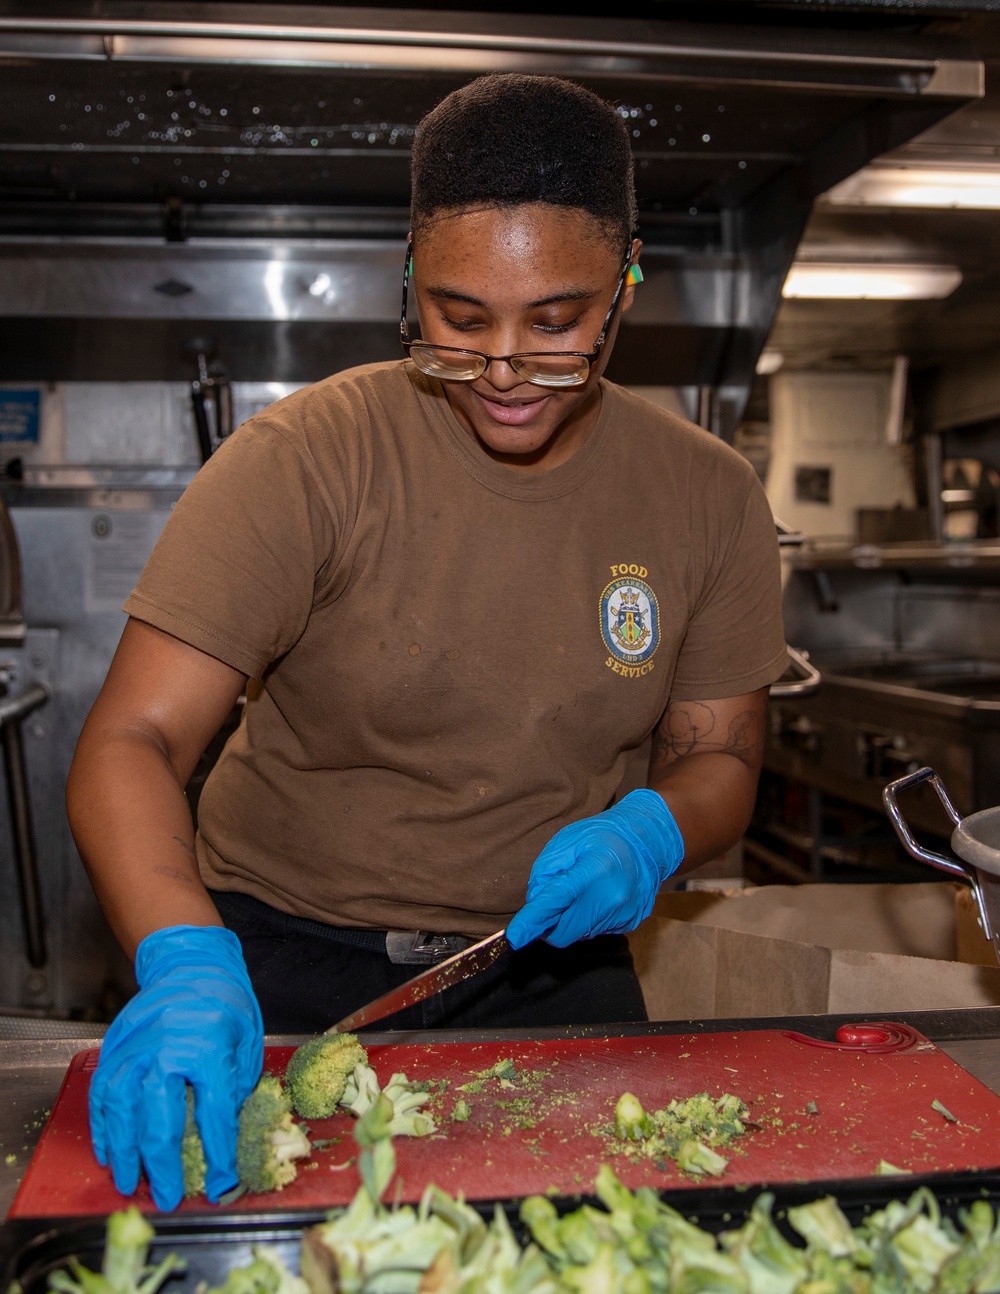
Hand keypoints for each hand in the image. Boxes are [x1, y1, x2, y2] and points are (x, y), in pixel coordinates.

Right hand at [89, 925, 262, 1211]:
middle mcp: (168, 1047)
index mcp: (210, 1045)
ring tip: (128, 1181)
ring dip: (124, 1151)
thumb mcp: (247, 1041)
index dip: (218, 1154)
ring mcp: (136, 1046)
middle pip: (160, 1117)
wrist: (191, 964)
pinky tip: (108, 1150)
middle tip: (167, 1196)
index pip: (214, 1112)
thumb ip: (236, 1088)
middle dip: (163, 1164)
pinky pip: (102, 1092)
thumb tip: (227, 1141)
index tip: (221, 1184)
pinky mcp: (115, 1046)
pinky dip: (102, 1125)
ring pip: (122, 1109)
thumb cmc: (226, 1004)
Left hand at [506, 789, 683, 948]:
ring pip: (578, 933)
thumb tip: (535, 905)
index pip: (555, 903)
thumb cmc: (602, 837)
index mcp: (594, 871)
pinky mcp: (630, 923)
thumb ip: (545, 873)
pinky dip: (587, 919)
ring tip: (581, 891)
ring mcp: (623, 913)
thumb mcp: (566, 841)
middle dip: (548, 923)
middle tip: (551, 901)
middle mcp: (611, 898)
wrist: (647, 841)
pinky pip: (595, 931)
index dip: (532, 922)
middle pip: (564, 931)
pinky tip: (595, 898)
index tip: (515, 937)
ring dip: (569, 919)